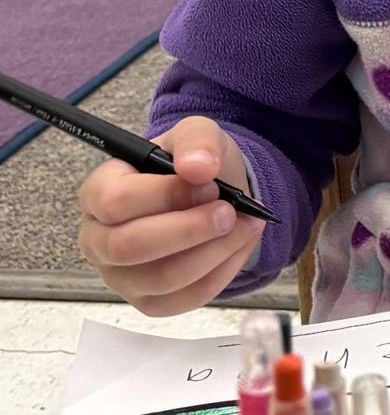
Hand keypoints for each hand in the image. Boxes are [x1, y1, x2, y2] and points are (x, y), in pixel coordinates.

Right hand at [79, 116, 263, 314]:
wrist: (212, 192)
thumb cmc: (192, 164)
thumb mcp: (197, 134)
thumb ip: (196, 141)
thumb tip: (198, 167)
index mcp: (98, 193)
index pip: (115, 202)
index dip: (166, 195)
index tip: (209, 184)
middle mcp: (99, 239)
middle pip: (130, 247)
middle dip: (190, 229)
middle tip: (230, 211)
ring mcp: (121, 276)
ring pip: (162, 278)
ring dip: (213, 251)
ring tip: (245, 224)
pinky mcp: (150, 301)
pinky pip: (184, 298)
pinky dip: (222, 272)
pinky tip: (238, 245)